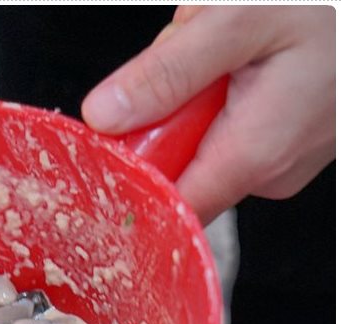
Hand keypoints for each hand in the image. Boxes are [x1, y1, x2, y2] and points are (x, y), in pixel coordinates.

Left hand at [81, 6, 334, 224]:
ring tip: (228, 45)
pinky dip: (220, 88)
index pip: (165, 205)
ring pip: (197, 141)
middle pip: (173, 165)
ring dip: (192, 92)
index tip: (113, 136)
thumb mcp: (239, 20)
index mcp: (252, 154)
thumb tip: (104, 116)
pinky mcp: (287, 143)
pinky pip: (227, 127)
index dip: (128, 177)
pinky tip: (245, 54)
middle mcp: (269, 172)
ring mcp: (281, 160)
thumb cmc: (327, 4)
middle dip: (163, 110)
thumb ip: (167, 73)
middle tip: (190, 51)